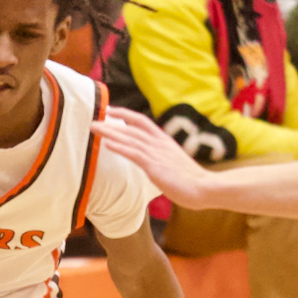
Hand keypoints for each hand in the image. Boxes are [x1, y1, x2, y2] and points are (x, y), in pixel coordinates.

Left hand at [93, 107, 213, 209]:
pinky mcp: (155, 166)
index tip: (110, 110)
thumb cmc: (190, 180)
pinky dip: (120, 147)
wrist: (204, 187)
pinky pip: (134, 154)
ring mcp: (156, 154)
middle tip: (93, 119)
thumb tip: (150, 159)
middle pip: (131, 128)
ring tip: (94, 128)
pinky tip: (108, 144)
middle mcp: (159, 143)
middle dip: (111, 123)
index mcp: (164, 140)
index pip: (141, 121)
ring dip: (110, 132)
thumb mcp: (173, 163)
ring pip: (129, 138)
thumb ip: (160, 157)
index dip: (125, 114)